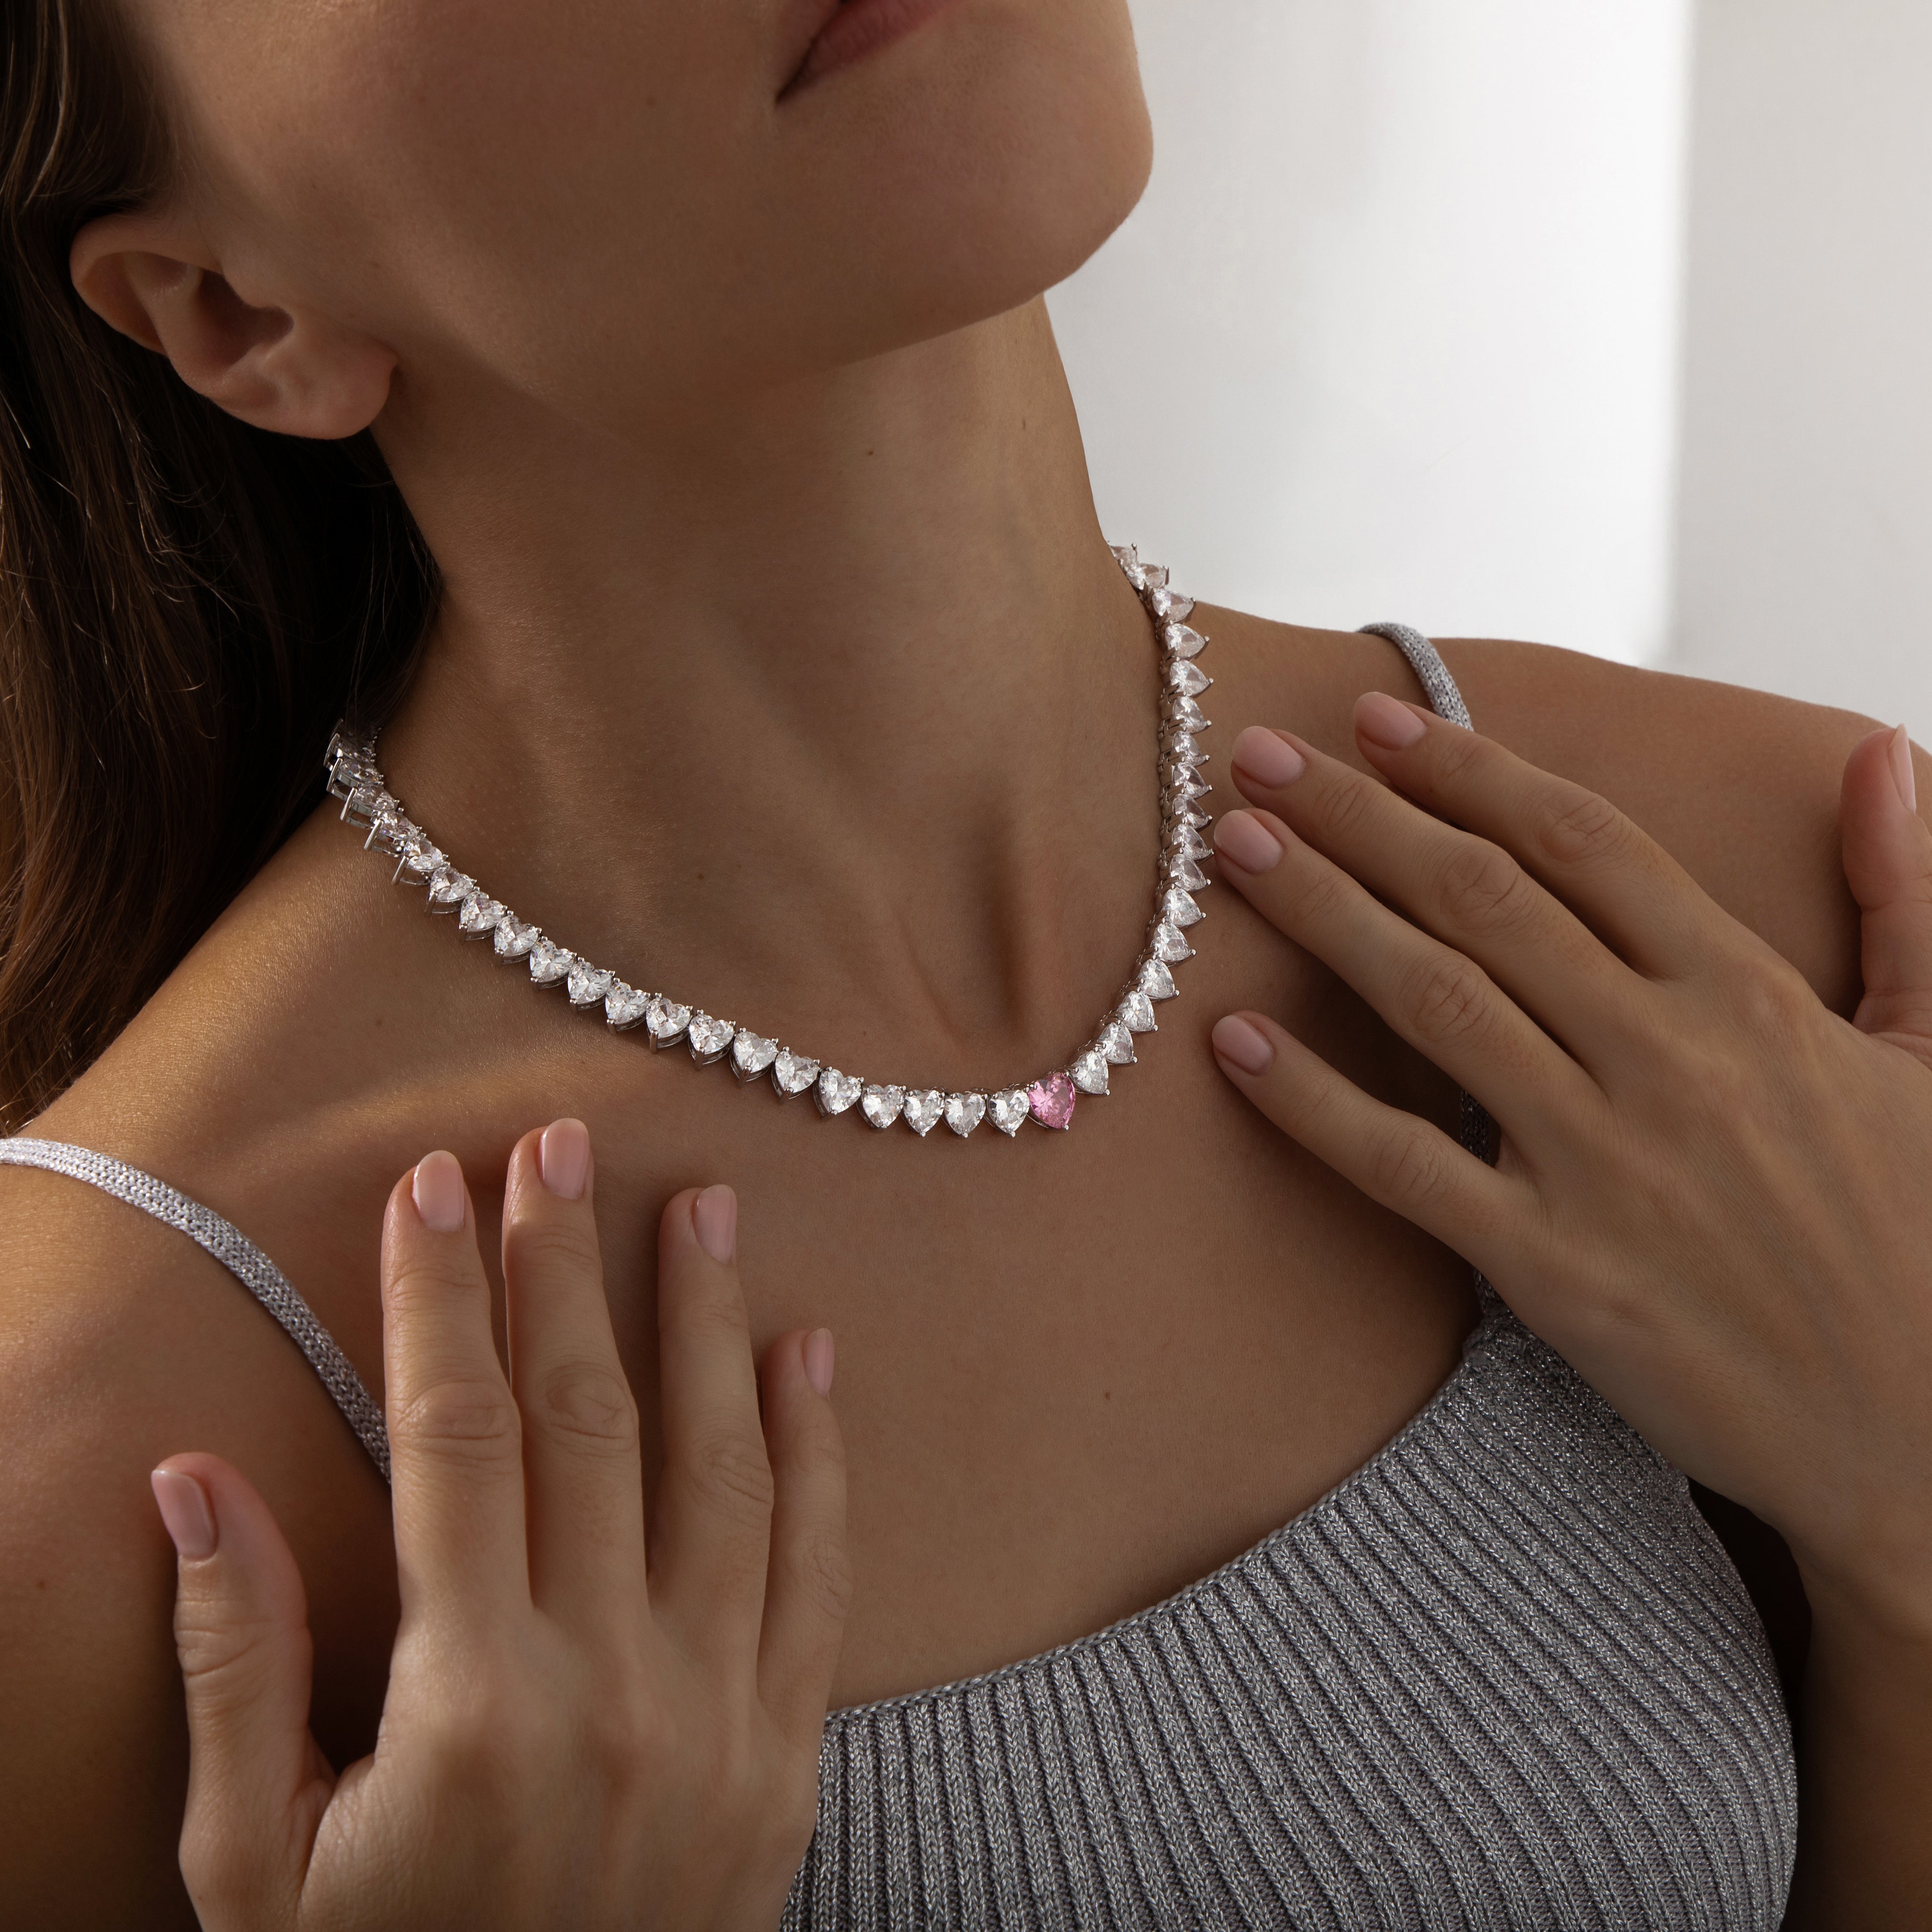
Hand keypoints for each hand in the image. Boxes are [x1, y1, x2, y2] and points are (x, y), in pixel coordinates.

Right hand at [147, 1122, 846, 1930]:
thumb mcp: (257, 1861)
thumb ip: (233, 1664)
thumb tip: (189, 1485)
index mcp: (470, 1705)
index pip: (453, 1441)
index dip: (438, 1301)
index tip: (433, 1187)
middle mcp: (611, 1687)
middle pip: (587, 1423)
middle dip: (563, 1269)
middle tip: (559, 1145)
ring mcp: (719, 1714)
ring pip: (721, 1467)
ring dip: (706, 1321)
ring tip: (702, 1204)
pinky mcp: (787, 1748)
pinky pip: (816, 1568)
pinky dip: (818, 1450)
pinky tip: (810, 1351)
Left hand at [1206, 699, 1931, 1635]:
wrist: (1923, 1430)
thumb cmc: (1921, 1232)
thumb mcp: (1931, 1046)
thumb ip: (1901, 895)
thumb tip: (1883, 751)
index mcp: (1748, 995)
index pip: (1581, 841)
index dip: (1468, 768)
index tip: (1378, 718)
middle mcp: (1667, 1060)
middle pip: (1481, 899)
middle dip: (1359, 814)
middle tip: (1255, 756)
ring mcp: (1604, 1166)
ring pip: (1433, 1002)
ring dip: (1322, 911)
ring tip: (1232, 848)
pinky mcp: (1553, 1271)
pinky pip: (1407, 1168)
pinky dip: (1314, 1103)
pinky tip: (1236, 1045)